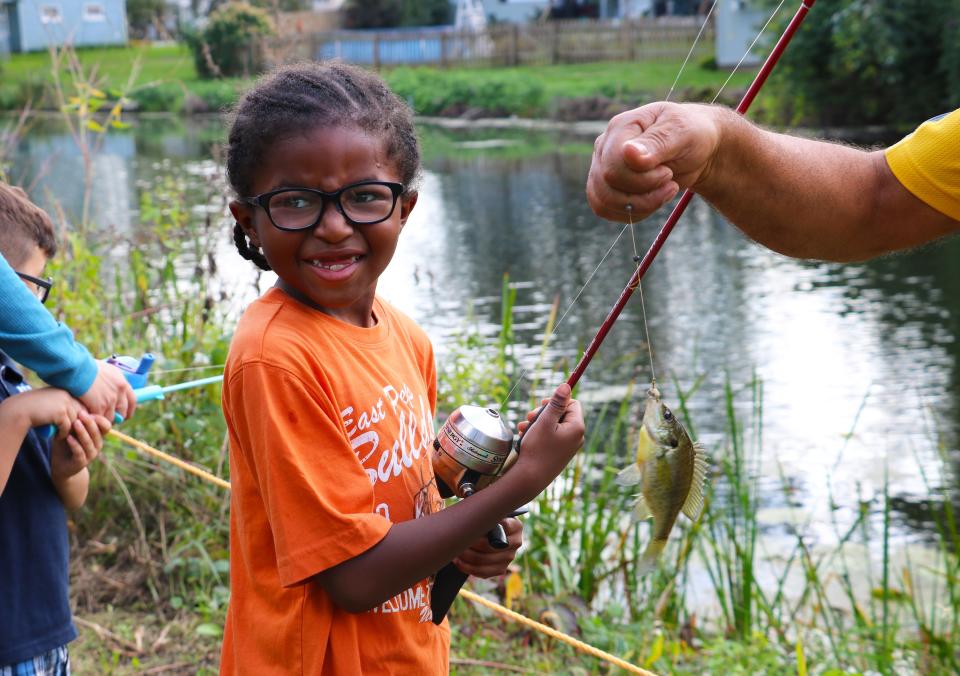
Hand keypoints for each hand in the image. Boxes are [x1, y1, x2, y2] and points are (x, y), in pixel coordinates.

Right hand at [0, 387, 85, 439]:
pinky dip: (63, 434)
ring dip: (69, 431)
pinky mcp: (60, 413)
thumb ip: (64, 405)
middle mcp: (66, 395)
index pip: (80, 405)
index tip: (74, 426)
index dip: (79, 417)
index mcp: (65, 391)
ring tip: (61, 435)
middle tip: (70, 433)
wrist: (18, 410)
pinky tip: (57, 437)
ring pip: (74, 421)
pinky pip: (67, 427)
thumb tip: (82, 415)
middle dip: (77, 424)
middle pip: (80, 413)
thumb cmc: (34, 408)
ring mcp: (64, 403)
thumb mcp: (51, 403)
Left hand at [51, 412, 109, 481]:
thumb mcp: (71, 431)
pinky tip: (68, 438)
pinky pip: (80, 452)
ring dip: (83, 432)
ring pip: (89, 442)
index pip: (106, 426)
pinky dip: (74, 444)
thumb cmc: (66, 444)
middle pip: (98, 432)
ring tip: (75, 423)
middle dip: (90, 422)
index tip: (87, 410)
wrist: (62, 466)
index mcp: (97, 436)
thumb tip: (72, 404)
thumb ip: (74, 421)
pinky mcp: (81, 463)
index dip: (99, 418)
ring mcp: (90, 455)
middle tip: (81, 413)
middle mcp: (97, 445)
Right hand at [78, 360, 135, 419]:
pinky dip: (95, 419)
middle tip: (110, 419)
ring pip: (111, 417)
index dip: (129, 410)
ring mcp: (110, 400)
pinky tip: (89, 417)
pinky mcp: (99, 406)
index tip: (124, 414)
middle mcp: (119, 392)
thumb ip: (113, 380)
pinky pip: (100, 418)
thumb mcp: (108, 370)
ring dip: (105, 420)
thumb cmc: (89, 367)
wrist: (79, 368)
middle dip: (117, 418)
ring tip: (97, 419)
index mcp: (123, 383)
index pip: (132, 401)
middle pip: (123, 412)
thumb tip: (113, 385)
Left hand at [453, 517, 521, 577]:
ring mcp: (509, 558)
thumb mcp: (489, 512)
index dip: (484, 528)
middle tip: (457, 539)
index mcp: (516, 526)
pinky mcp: (500, 569)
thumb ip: (485, 512)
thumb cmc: (487, 519)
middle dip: (470, 543)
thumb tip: (470, 512)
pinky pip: (482, 572)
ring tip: (454, 549)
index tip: (470, 526)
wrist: (490, 532)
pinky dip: (467, 567)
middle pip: (489, 547)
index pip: (502, 527)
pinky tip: (458, 560)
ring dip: (466, 556)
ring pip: (483, 560)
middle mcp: (515, 543)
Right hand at [508, 384, 584, 501]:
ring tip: (523, 427)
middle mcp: (577, 437)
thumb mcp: (545, 421)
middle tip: (529, 416)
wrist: (530, 478)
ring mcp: (569, 446)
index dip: (557, 401)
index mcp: (577, 427)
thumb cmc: (537, 449)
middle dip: (544, 413)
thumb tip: (567, 385)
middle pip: (563, 413)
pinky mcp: (561, 453)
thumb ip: (556, 403)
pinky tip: (525, 435)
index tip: (542, 405)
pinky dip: (539, 433)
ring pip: (554, 425)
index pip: (572, 403)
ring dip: (538, 422)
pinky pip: (552, 436)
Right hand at [586, 102, 722, 221]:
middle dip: (643, 192)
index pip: (614, 163)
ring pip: (603, 201)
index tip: (668, 172)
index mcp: (621, 127)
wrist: (695, 149)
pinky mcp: (605, 187)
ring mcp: (602, 167)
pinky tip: (652, 201)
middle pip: (607, 184)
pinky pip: (606, 210)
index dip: (641, 177)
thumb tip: (629, 153)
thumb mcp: (682, 133)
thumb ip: (656, 143)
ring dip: (639, 206)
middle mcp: (605, 147)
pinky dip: (632, 213)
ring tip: (664, 192)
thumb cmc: (690, 135)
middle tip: (669, 180)